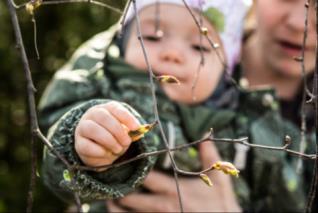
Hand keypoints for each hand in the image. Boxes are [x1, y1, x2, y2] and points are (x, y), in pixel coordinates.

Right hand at [75, 101, 139, 167]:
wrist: (98, 149)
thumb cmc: (114, 136)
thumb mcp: (124, 132)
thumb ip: (131, 131)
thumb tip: (140, 130)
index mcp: (106, 109)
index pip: (115, 108)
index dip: (127, 118)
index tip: (136, 128)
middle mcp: (92, 115)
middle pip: (103, 117)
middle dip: (118, 131)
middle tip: (127, 142)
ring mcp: (83, 128)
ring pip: (93, 129)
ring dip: (109, 141)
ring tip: (118, 149)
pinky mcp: (79, 144)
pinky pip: (87, 146)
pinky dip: (100, 152)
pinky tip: (107, 154)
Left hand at [107, 141, 240, 211]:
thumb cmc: (221, 203)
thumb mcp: (219, 178)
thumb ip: (210, 156)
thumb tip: (206, 135)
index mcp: (173, 189)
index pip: (146, 177)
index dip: (133, 168)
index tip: (125, 161)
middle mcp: (163, 205)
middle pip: (131, 198)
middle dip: (119, 191)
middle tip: (112, 181)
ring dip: (118, 207)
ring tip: (111, 199)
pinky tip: (124, 212)